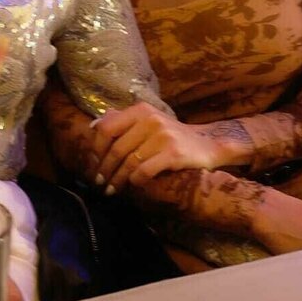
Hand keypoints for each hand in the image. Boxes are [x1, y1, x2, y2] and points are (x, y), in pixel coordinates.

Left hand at [89, 103, 225, 192]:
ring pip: (129, 162)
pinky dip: (135, 180)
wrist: (207, 144)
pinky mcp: (173, 153)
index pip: (107, 128)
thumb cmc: (171, 135)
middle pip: (116, 149)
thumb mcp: (148, 121)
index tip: (93, 164)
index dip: (96, 149)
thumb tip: (93, 126)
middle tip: (99, 182)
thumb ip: (122, 122)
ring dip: (117, 180)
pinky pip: (144, 171)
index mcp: (140, 111)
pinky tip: (134, 185)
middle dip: (104, 169)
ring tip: (112, 189)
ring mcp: (163, 136)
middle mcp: (150, 120)